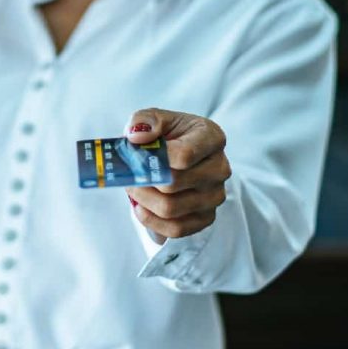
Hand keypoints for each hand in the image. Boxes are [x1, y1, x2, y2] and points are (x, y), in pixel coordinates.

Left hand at [123, 108, 230, 244]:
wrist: (180, 157)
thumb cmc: (169, 136)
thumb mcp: (157, 118)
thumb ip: (145, 120)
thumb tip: (137, 136)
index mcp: (211, 137)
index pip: (184, 155)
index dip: (155, 159)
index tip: (137, 156)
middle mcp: (219, 168)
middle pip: (173, 183)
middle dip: (142, 180)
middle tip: (128, 175)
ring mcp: (215, 195)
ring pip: (170, 208)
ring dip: (143, 200)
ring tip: (134, 189)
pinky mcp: (206, 218)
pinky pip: (175, 229)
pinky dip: (151, 221)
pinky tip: (140, 208)